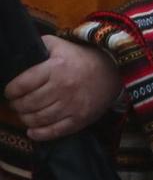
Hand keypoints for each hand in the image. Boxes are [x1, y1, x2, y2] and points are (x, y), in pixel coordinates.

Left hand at [4, 37, 121, 140]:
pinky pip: (54, 131)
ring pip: (38, 118)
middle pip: (28, 103)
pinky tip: (32, 131)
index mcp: (56, 68)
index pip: (22, 85)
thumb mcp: (61, 45)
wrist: (114, 71)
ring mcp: (72, 105)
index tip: (10, 92)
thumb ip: (40, 46)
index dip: (11, 91)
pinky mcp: (80, 119)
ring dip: (25, 118)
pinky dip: (39, 134)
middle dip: (16, 105)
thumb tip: (20, 53)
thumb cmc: (82, 58)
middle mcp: (63, 87)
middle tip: (16, 103)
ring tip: (25, 114)